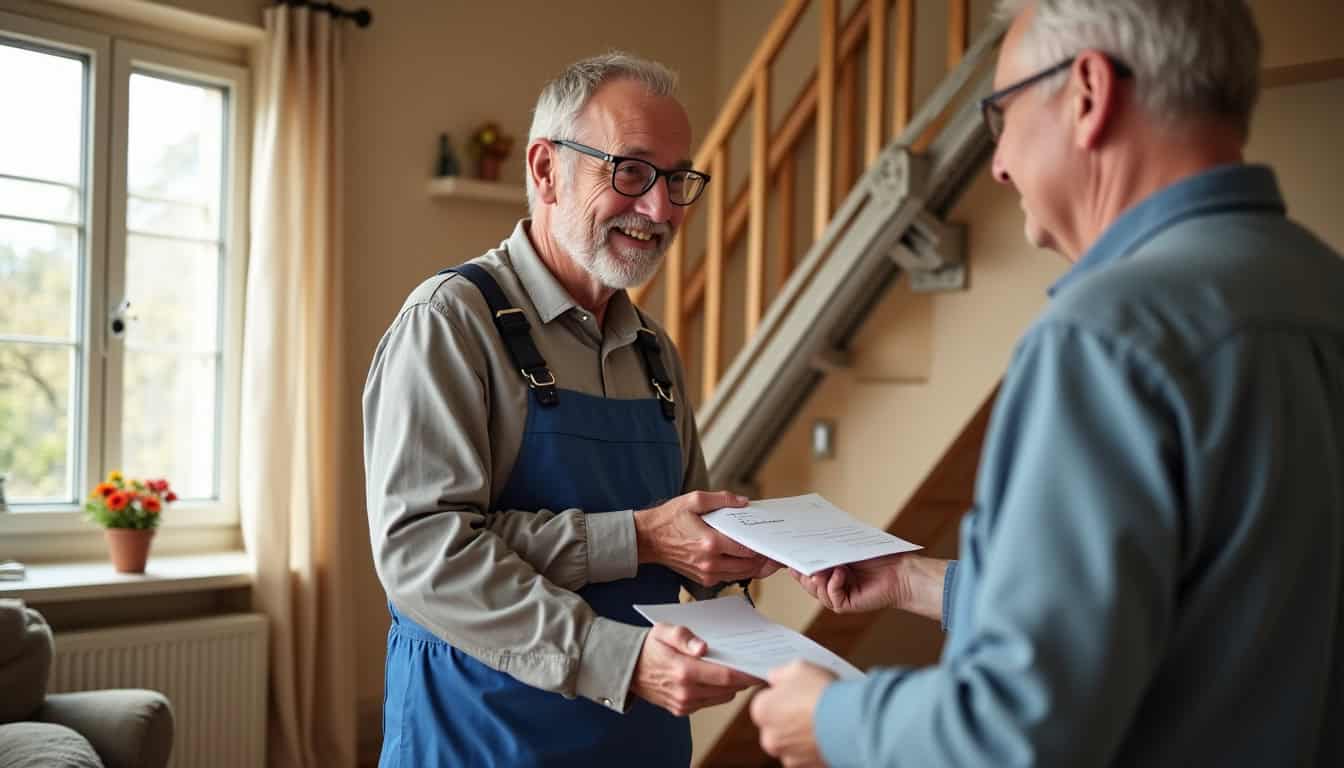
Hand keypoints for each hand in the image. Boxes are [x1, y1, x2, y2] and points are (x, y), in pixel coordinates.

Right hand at [631, 623, 760, 715]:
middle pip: (727, 689)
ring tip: (735, 671)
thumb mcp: (664, 630)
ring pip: (721, 697)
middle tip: (752, 666)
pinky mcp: (682, 710)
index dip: (746, 673)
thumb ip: (684, 636)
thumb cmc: (650, 646)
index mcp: (683, 671)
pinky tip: (715, 679)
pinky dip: (717, 692)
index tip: (759, 667)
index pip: (725, 676)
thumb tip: (703, 647)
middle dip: (742, 679)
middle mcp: (685, 692)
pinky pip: (709, 702)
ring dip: (730, 686)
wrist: (628, 667)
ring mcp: (684, 704)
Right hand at [635, 491, 768, 585]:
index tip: (772, 543)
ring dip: (755, 568)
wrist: (648, 539)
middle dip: (763, 560)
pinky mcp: (703, 579)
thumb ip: (722, 499)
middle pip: (747, 566)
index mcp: (710, 542)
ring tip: (768, 560)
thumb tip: (743, 502)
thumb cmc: (669, 519)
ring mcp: (706, 573)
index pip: (746, 549)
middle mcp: (710, 562)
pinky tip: (748, 563)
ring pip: (740, 575)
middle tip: (776, 554)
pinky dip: (740, 572)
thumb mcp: (694, 500)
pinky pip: (729, 578)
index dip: (762, 547)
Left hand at [750, 660, 835, 766]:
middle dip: (791, 717)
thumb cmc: (822, 694)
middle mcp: (770, 738)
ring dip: (804, 734)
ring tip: (824, 720)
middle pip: (777, 725)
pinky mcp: (808, 767)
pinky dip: (816, 747)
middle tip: (811, 705)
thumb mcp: (798, 668)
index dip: (782, 695)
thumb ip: (780, 674)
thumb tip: (775, 677)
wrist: (849, 722)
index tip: (795, 692)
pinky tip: (829, 733)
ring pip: (793, 743)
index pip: (765, 702)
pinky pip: (809, 755)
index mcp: (761, 711)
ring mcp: (789, 756)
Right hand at [791, 553, 947, 620]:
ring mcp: (837, 596)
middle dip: (803, 572)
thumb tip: (807, 544)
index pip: (806, 568)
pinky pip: (831, 597)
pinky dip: (832, 584)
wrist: (901, 572)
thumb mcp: (848, 549)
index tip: (788, 554)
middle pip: (806, 581)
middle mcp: (831, 583)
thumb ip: (828, 548)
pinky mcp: (846, 605)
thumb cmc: (879, 557)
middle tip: (801, 561)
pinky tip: (840, 573)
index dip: (796, 563)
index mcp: (829, 569)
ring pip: (816, 591)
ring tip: (824, 566)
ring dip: (819, 578)